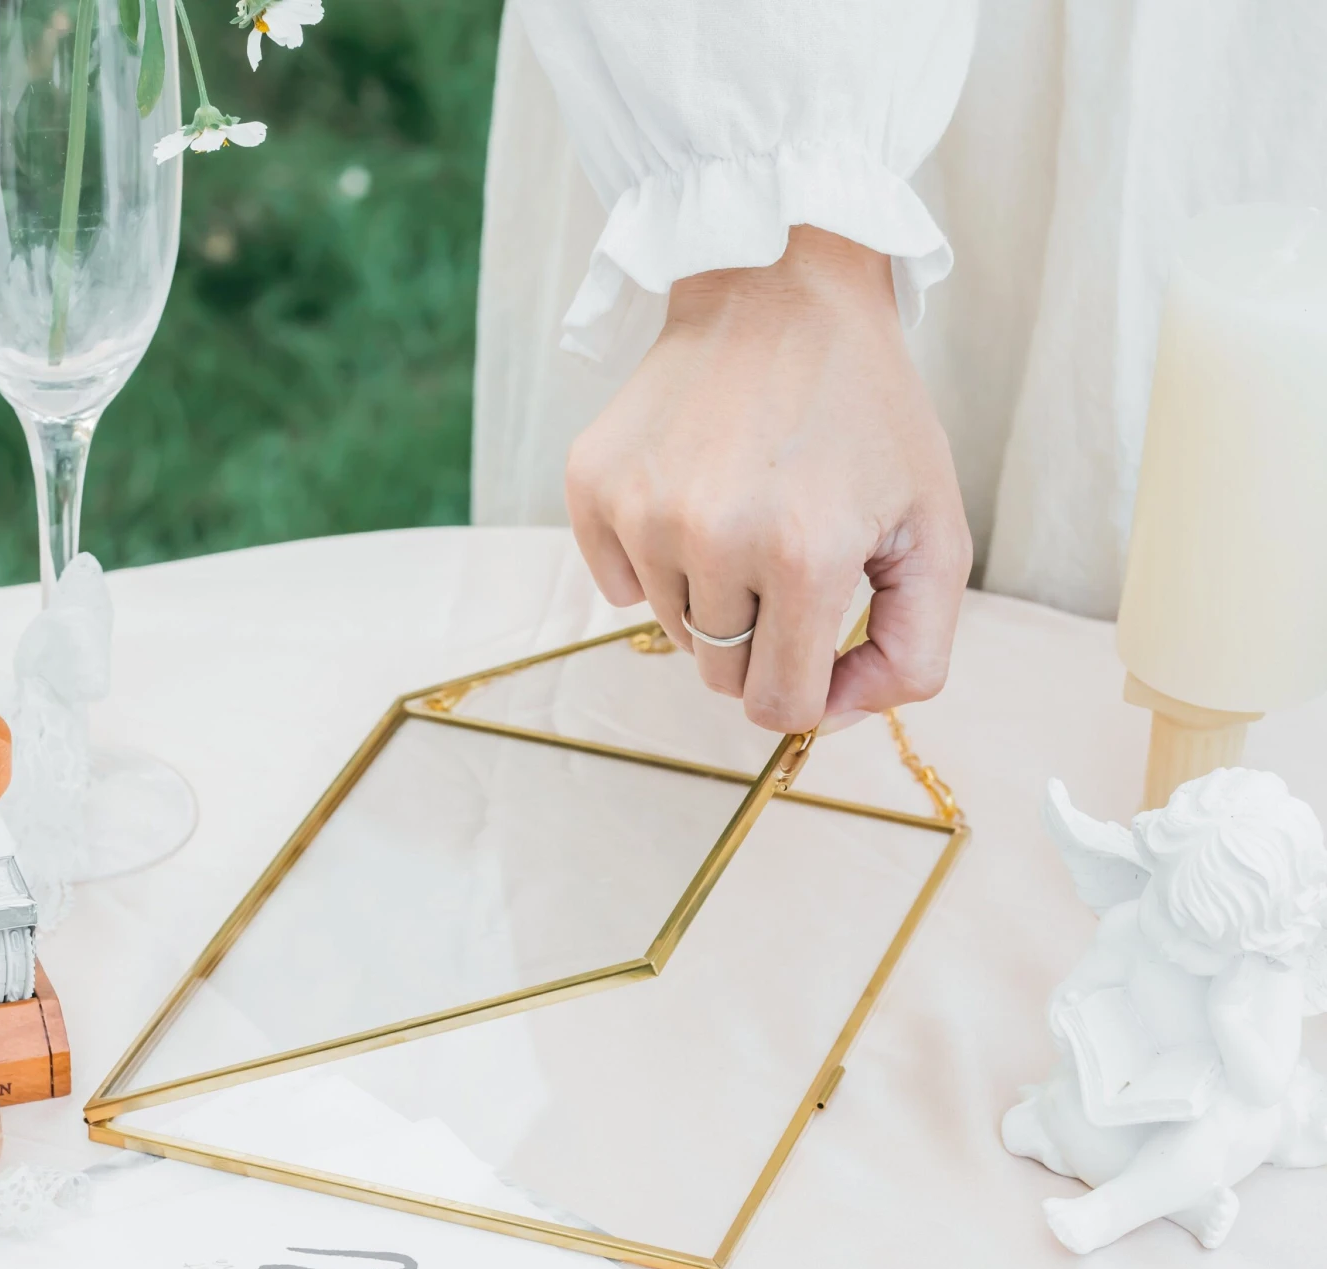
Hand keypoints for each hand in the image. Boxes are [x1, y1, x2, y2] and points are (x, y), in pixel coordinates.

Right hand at [565, 226, 970, 733]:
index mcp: (804, 558)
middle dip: (763, 640)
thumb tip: (832, 718)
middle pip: (721, 677)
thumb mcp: (935, 532)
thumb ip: (914, 655)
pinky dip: (655, 561)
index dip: (809, 690)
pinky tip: (692, 494)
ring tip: (745, 509)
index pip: (780, 710)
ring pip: (671, 629)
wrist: (781, 289)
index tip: (824, 640)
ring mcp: (641, 509)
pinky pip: (617, 584)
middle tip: (789, 556)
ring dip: (712, 594)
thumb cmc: (868, 414)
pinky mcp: (592, 483)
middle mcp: (710, 538)